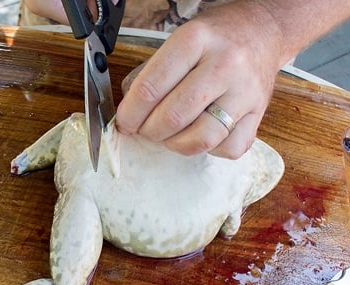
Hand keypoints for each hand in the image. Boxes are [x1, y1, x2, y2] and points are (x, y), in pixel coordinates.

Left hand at [116, 2, 286, 158]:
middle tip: (145, 128)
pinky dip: (208, 149)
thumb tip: (128, 115)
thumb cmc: (214, 40)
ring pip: (201, 139)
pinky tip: (201, 133)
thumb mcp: (176, 41)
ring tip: (169, 134)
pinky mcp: (259, 114)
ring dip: (175, 144)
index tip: (125, 122)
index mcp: (194, 41)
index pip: (150, 88)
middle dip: (149, 131)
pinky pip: (227, 148)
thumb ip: (148, 76)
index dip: (130, 114)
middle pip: (173, 117)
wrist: (263, 31)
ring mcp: (245, 92)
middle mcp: (224, 64)